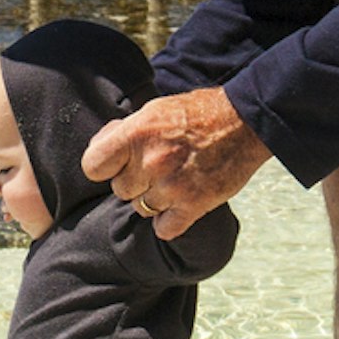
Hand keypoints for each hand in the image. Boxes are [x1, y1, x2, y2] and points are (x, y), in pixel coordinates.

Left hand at [80, 88, 267, 239]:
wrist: (246, 122)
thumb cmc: (198, 113)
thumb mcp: (154, 109)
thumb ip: (124, 131)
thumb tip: (100, 147)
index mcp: (137, 133)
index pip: (93, 166)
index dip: (103, 167)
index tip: (117, 164)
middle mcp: (151, 161)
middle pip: (120, 190)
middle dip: (135, 181)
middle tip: (158, 167)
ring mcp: (172, 186)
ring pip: (141, 209)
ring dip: (154, 199)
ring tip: (174, 181)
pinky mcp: (194, 205)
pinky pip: (164, 229)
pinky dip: (170, 221)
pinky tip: (180, 205)